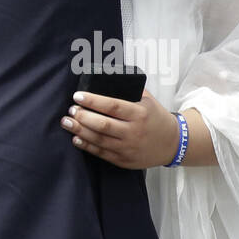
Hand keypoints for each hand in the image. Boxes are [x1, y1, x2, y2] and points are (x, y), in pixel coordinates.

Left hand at [61, 90, 179, 168]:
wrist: (172, 143)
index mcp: (140, 113)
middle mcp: (133, 132)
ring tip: (67, 122)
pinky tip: (76, 138)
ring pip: (99, 139)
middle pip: (103, 125)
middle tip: (71, 109)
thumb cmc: (156, 118)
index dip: (93, 101)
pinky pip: (102, 153)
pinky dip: (87, 145)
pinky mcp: (124, 160)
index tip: (78, 96)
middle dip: (83, 116)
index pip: (112, 106)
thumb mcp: (148, 100)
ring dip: (79, 130)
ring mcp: (128, 148)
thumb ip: (130, 90)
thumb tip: (106, 78)